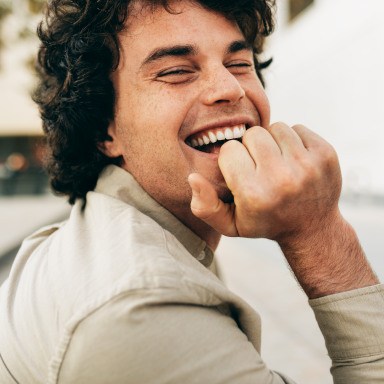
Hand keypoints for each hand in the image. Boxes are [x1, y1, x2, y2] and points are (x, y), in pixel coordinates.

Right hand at [188, 122, 341, 242]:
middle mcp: (281, 179)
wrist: (312, 228)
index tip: (242, 174)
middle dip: (252, 148)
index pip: (229, 150)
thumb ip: (205, 205)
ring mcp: (307, 165)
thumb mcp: (230, 224)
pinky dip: (293, 140)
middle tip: (260, 167)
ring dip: (272, 142)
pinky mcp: (326, 154)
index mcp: (254, 194)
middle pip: (253, 134)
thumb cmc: (266, 222)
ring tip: (277, 162)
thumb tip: (193, 177)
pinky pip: (298, 128)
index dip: (232, 160)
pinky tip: (294, 160)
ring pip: (276, 127)